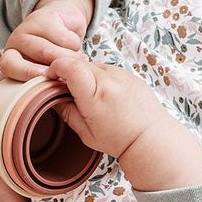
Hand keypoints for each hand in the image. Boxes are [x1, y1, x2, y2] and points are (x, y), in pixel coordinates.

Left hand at [0, 0, 93, 80]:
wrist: (62, 23)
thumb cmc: (52, 57)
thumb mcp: (44, 73)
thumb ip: (39, 83)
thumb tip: (44, 93)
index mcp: (10, 59)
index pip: (9, 66)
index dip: (28, 73)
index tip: (49, 78)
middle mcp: (15, 42)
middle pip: (39, 56)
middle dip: (59, 67)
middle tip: (72, 74)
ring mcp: (29, 26)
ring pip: (52, 49)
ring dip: (71, 58)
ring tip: (79, 61)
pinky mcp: (46, 16)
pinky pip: (65, 39)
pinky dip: (75, 45)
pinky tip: (74, 45)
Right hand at [49, 52, 201, 190]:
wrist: (150, 137)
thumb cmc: (118, 139)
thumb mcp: (86, 133)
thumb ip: (66, 112)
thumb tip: (51, 96)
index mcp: (95, 95)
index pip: (69, 65)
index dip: (57, 67)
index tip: (52, 77)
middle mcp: (109, 79)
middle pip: (78, 62)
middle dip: (69, 73)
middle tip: (68, 90)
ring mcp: (121, 74)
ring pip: (93, 65)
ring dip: (86, 75)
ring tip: (90, 96)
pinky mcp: (129, 73)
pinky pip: (107, 69)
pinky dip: (100, 78)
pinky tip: (105, 95)